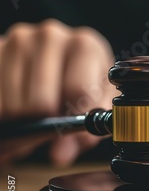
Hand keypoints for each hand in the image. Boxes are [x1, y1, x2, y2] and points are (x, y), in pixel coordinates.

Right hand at [0, 19, 117, 164]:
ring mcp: (18, 40)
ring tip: (34, 118)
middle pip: (41, 102)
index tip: (71, 131)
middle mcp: (51, 36)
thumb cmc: (84, 84)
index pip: (77, 91)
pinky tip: (16, 112)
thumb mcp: (97, 104)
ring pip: (14, 106)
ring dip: (22, 123)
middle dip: (45, 124)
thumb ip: (87, 130)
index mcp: (86, 45)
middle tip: (49, 126)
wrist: (60, 64)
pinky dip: (5, 117)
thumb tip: (61, 154)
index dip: (72, 119)